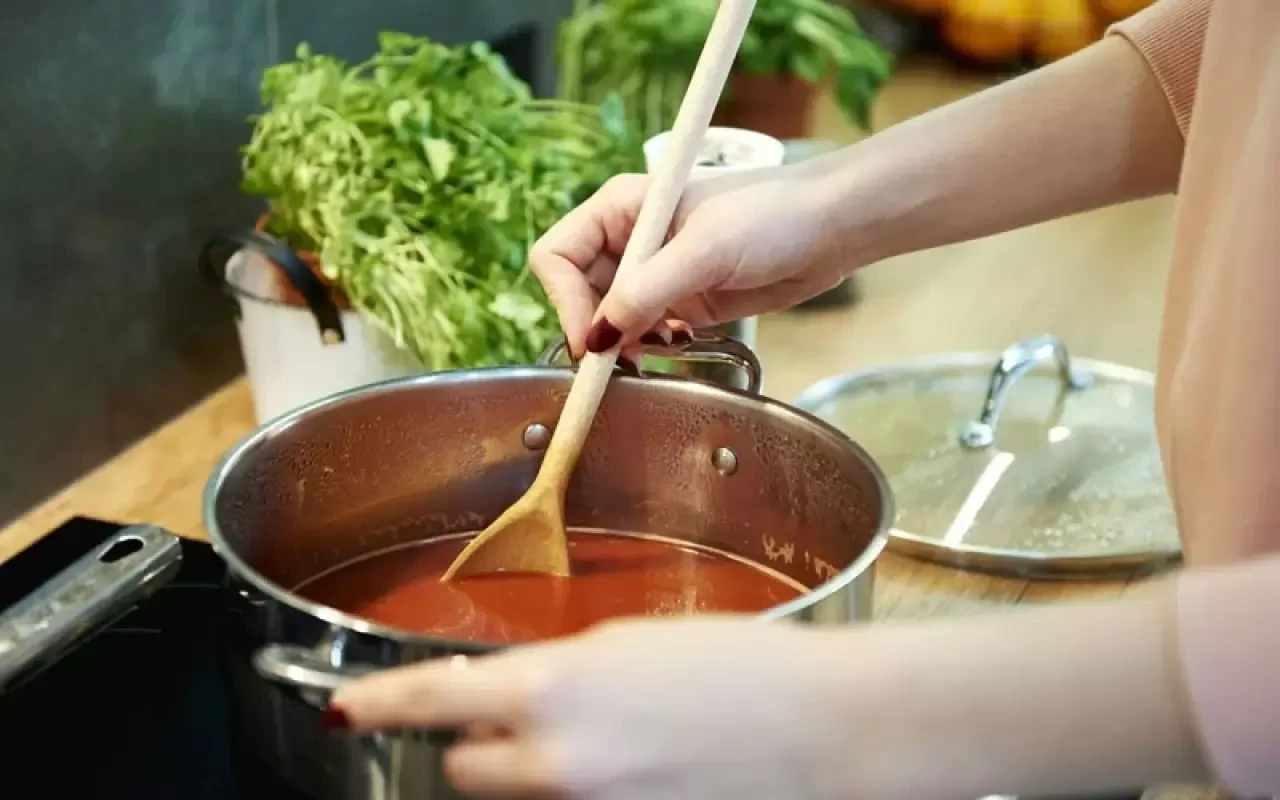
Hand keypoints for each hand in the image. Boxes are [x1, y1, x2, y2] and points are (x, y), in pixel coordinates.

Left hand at [328, 617, 858, 798]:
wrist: (825, 731)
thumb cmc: (744, 669)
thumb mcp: (633, 645)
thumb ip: (559, 673)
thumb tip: (513, 693)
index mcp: (555, 687)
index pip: (429, 700)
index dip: (376, 704)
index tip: (344, 710)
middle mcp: (557, 763)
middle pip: (465, 770)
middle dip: (482, 746)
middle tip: (528, 719)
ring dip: (532, 775)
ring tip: (600, 746)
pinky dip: (582, 795)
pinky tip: (634, 771)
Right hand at [530, 167, 854, 355]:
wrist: (831, 228)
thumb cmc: (771, 216)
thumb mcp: (704, 250)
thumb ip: (646, 293)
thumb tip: (596, 338)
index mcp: (620, 209)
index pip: (558, 256)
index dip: (565, 301)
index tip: (590, 340)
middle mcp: (629, 240)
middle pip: (576, 293)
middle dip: (593, 329)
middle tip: (620, 359)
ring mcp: (655, 273)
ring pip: (608, 318)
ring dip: (621, 342)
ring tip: (652, 351)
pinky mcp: (681, 301)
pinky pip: (642, 332)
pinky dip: (648, 347)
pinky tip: (677, 344)